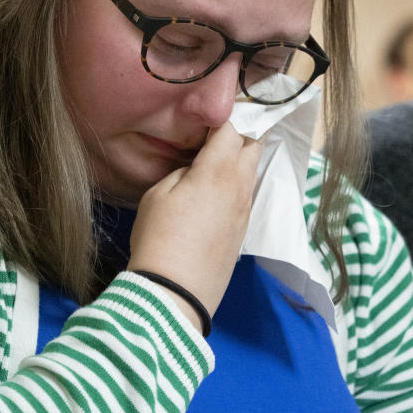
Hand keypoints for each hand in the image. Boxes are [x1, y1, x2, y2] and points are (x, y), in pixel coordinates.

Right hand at [127, 122, 261, 327]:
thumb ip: (183, 172)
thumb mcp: (158, 194)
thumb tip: (197, 170)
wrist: (175, 291)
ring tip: (214, 163)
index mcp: (219, 170)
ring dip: (240, 160)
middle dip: (238, 135)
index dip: (218, 121)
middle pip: (253, 145)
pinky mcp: (244, 228)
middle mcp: (240, 185)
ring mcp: (246, 208)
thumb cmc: (159, 238)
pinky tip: (216, 192)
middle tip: (214, 138)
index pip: (231, 129)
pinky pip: (247, 193)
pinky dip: (237, 184)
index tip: (203, 124)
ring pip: (252, 170)